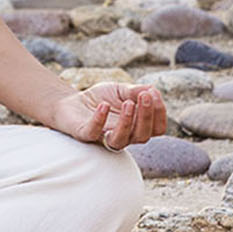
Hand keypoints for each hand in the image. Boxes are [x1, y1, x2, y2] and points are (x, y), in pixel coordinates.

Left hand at [48, 83, 166, 151]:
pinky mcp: (85, 134)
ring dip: (127, 122)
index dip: (159, 114)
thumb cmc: (101, 98)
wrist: (72, 101)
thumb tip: (153, 90)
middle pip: (142, 136)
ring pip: (121, 141)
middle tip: (145, 96)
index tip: (153, 93)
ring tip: (128, 103)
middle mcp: (124, 136)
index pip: (157, 129)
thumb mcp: (121, 90)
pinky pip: (93, 133)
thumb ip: (136, 91)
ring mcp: (104, 137)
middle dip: (146, 116)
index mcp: (136, 127)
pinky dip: (99, 120)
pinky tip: (103, 106)